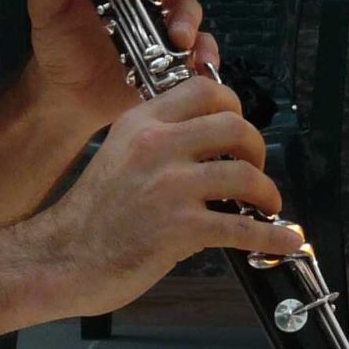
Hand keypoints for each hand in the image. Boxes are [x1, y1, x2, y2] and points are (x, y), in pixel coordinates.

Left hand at [26, 0, 217, 128]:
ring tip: (176, 36)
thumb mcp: (46, 8)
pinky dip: (204, 52)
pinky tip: (197, 60)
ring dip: (187, 16)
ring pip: (190, 3)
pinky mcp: (175, 52)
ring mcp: (164, 19)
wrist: (66, 95)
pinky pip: (200, 46)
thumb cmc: (59, 43)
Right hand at [41, 77, 294, 316]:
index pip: (204, 90)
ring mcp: (170, 186)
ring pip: (245, 173)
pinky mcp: (180, 228)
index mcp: (142, 123)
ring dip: (267, 193)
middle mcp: (158, 146)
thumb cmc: (91, 216)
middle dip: (257, 148)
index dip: (234, 107)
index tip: (238, 130)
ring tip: (266, 205)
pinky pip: (243, 227)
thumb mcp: (119, 154)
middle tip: (255, 169)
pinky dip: (272, 235)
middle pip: (235, 126)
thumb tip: (211, 143)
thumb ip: (160, 140)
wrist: (62, 259)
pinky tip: (285, 240)